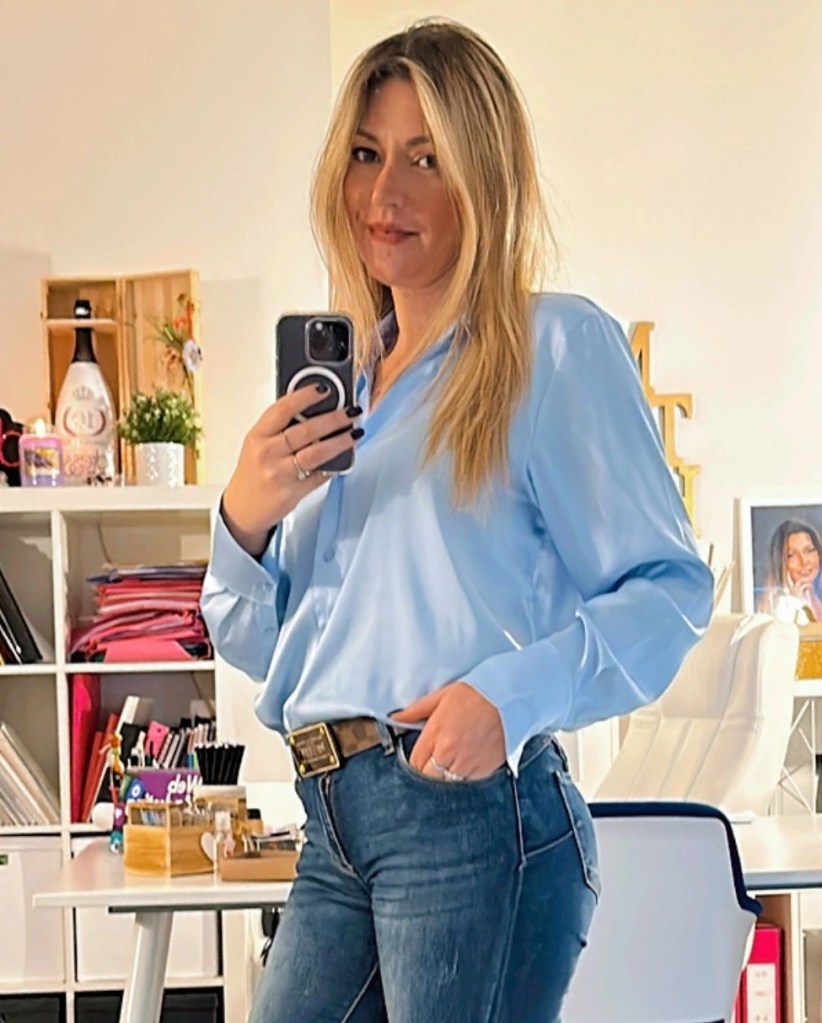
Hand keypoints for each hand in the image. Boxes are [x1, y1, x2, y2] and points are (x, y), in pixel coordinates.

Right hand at [222, 385, 360, 555]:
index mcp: (258, 436)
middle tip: (350, 412)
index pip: (283, 409)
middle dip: (334, 419)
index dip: (305, 396)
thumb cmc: (252, 473)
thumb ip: (280, 427)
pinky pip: (320, 475)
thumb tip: (314, 408)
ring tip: (354, 433)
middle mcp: (268, 453)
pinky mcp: (294, 491)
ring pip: (317, 453)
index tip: (324, 389)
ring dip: (340, 441)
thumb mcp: (257, 443)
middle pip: (305, 430)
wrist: (243, 509)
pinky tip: (344, 457)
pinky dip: (335, 465)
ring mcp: (281, 473)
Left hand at [391, 681, 505, 780]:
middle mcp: (449, 753)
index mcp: (436, 734)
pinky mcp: (484, 771)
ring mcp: (467, 765)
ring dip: (445, 777)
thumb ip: (416, 711)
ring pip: (446, 784)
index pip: (414, 762)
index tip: (421, 756)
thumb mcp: (441, 696)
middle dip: (427, 772)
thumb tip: (396, 718)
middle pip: (427, 778)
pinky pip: (467, 783)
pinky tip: (467, 763)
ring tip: (452, 762)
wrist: (508, 699)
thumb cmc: (476, 694)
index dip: (415, 761)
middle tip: (434, 761)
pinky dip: (464, 778)